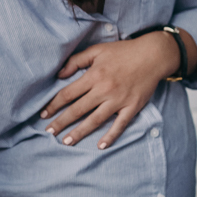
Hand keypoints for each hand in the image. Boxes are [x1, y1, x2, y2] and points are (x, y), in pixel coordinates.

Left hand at [39, 31, 181, 149]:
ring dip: (79, 132)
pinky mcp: (132, 107)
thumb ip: (76, 61)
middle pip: (78, 110)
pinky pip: (119, 125)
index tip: (43, 114)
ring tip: (66, 142)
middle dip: (61, 122)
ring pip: (95, 120)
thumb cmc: (123, 51)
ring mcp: (118, 100)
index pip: (68, 93)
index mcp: (94, 76)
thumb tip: (59, 74)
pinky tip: (100, 146)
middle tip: (48, 133)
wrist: (152, 55)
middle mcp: (104, 90)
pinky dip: (110, 136)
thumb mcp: (97, 50)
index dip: (54, 105)